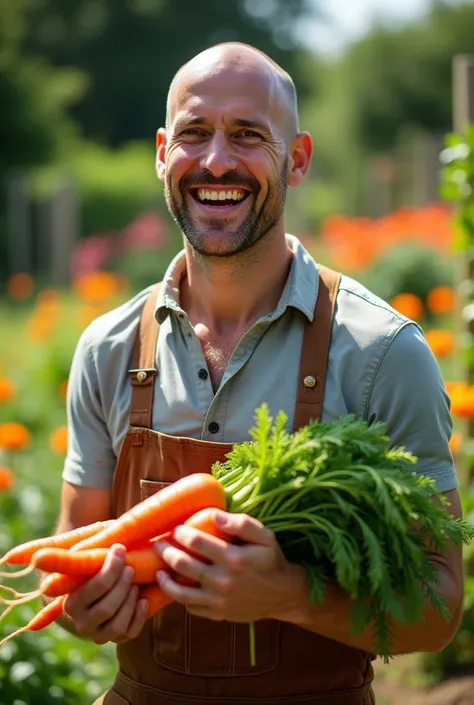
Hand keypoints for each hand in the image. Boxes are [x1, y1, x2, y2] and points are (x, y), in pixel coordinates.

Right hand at [63, 544, 148, 644]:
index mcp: (70, 603)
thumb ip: (83, 551)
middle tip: (130, 567)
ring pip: (117, 625)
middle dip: (122, 585)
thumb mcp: (89, 555)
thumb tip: (53, 549)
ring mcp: (98, 634)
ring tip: (134, 583)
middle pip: (106, 608)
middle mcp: (81, 623)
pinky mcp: (115, 640)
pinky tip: (143, 599)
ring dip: (130, 601)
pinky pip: (129, 634)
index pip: (95, 588)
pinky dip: (139, 617)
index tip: (121, 549)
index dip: (111, 568)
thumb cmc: (98, 564)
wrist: (107, 584)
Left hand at [154, 510, 299, 622]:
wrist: (282, 595)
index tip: (175, 529)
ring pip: (181, 592)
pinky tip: (176, 588)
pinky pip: (191, 608)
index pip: (197, 543)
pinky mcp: (218, 615)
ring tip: (158, 571)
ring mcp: (219, 601)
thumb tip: (214, 515)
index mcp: (234, 558)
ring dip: (165, 580)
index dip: (182, 534)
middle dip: (166, 552)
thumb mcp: (264, 536)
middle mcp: (223, 581)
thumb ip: (241, 524)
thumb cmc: (271, 560)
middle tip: (158, 544)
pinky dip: (180, 598)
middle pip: (183, 565)